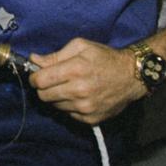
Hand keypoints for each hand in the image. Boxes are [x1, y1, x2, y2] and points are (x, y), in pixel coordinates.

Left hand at [28, 38, 146, 124]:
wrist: (131, 76)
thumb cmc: (105, 58)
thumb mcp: (80, 46)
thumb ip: (55, 55)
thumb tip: (33, 60)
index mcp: (75, 69)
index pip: (40, 81)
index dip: (34, 78)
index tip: (36, 76)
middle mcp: (79, 90)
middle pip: (43, 96)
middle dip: (43, 88)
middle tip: (51, 81)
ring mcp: (85, 107)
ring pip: (54, 106)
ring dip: (56, 97)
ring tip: (68, 87)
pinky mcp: (91, 119)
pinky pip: (68, 114)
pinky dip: (69, 106)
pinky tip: (78, 96)